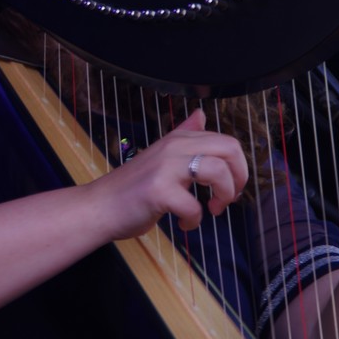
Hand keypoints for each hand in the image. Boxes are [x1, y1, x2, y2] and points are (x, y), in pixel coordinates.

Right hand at [87, 109, 248, 240]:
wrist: (99, 206)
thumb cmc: (132, 188)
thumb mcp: (162, 156)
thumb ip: (184, 136)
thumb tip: (201, 114)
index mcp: (179, 139)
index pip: (227, 142)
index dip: (238, 168)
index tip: (230, 187)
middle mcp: (174, 147)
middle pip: (229, 149)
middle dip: (239, 178)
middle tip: (228, 199)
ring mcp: (165, 167)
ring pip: (217, 171)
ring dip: (223, 196)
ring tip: (211, 210)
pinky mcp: (158, 190)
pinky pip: (193, 206)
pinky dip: (194, 221)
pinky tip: (184, 224)